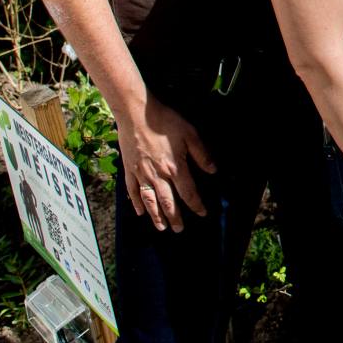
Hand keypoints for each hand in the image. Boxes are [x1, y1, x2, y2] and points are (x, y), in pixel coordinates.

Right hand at [117, 97, 216, 232]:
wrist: (136, 113)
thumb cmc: (165, 121)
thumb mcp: (190, 134)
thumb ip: (202, 154)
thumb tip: (213, 171)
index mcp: (175, 168)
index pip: (188, 193)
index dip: (196, 205)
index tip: (202, 213)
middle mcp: (158, 175)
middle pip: (168, 202)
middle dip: (175, 218)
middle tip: (179, 230)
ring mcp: (142, 174)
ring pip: (150, 201)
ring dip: (156, 216)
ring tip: (161, 228)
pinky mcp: (129, 169)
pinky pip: (133, 191)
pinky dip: (136, 203)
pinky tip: (140, 211)